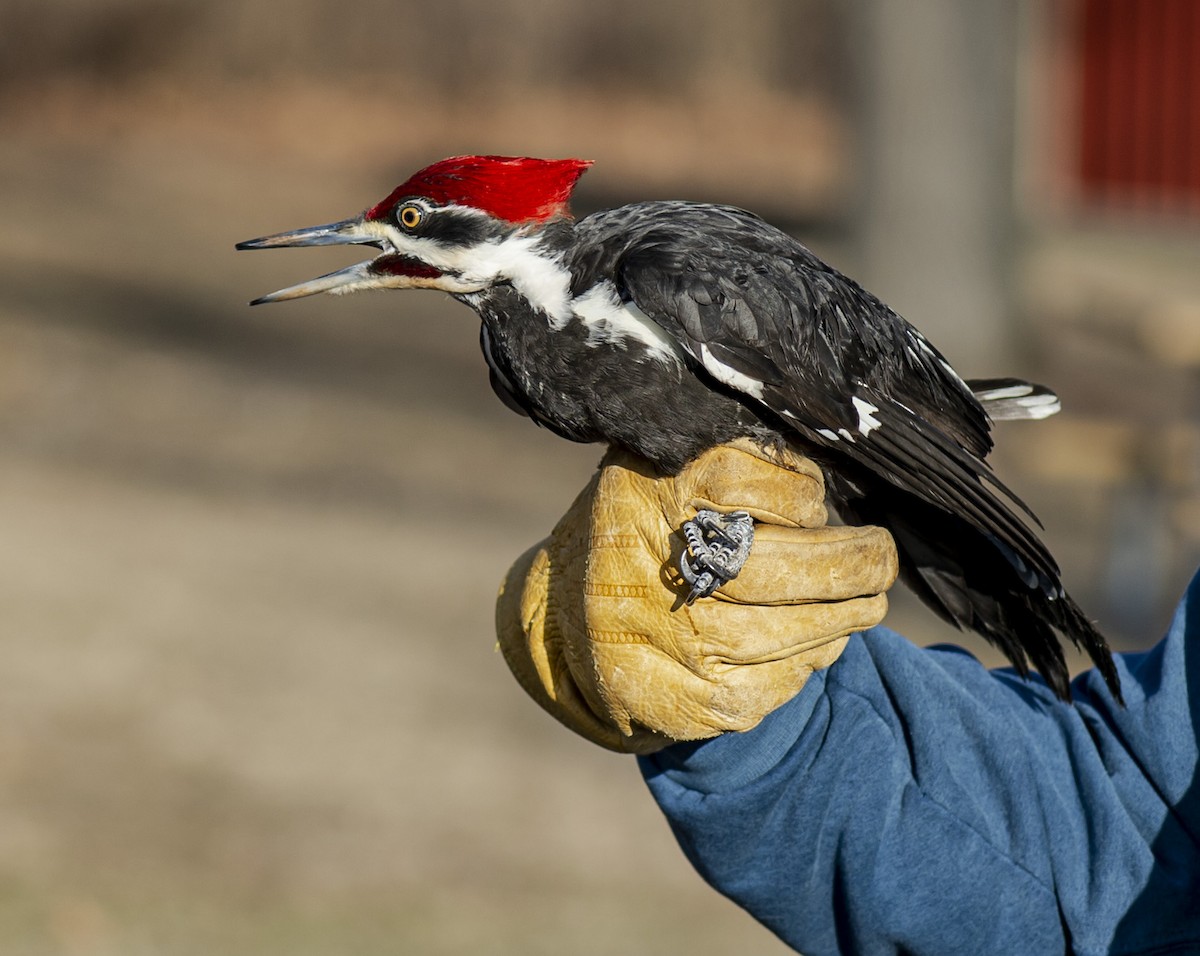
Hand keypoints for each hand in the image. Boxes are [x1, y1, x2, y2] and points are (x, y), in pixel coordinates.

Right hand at [496, 440, 897, 752]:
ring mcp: (645, 640)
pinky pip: (760, 691)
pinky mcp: (663, 699)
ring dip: (838, 621)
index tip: (817, 500)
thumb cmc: (642, 528)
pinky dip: (803, 667)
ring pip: (771, 639)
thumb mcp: (669, 466)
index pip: (737, 478)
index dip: (797, 492)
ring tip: (867, 602)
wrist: (562, 613)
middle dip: (843, 566)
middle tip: (881, 558)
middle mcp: (631, 564)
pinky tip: (820, 645)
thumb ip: (738, 458)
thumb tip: (826, 476)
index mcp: (638, 490)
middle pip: (761, 569)